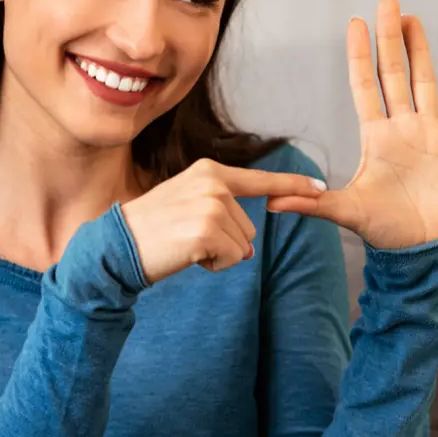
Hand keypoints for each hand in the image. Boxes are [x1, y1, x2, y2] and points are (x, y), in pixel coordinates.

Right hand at [120, 159, 325, 282]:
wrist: (117, 246)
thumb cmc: (152, 230)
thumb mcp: (187, 203)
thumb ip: (221, 211)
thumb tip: (249, 247)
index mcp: (209, 171)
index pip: (260, 180)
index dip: (293, 185)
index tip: (320, 187)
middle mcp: (213, 184)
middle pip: (249, 227)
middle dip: (224, 242)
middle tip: (186, 238)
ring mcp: (211, 206)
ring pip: (242, 245)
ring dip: (218, 254)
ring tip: (184, 245)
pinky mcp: (207, 231)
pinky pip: (232, 258)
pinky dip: (213, 265)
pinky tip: (186, 255)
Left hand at [267, 0, 437, 249]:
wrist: (424, 248)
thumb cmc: (385, 230)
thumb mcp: (345, 212)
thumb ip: (312, 203)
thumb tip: (271, 204)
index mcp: (376, 137)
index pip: (366, 85)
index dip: (361, 55)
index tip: (355, 23)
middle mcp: (403, 128)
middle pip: (396, 73)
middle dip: (391, 38)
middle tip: (387, 2)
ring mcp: (430, 133)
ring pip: (424, 82)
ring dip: (420, 50)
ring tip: (413, 19)